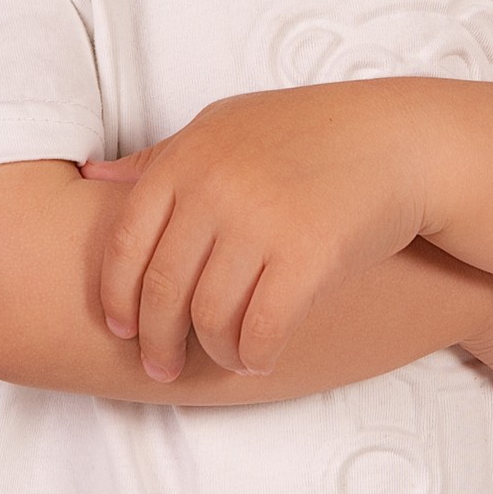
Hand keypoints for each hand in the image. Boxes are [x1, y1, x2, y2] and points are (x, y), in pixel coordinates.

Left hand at [78, 81, 429, 382]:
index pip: (124, 243)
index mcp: (188, 154)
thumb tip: (91, 179)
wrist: (401, 140)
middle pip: (162, 288)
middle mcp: (216, 185)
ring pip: (209, 316)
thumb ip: (161, 157)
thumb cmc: (309, 133)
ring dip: (211, 351)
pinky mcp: (308, 255)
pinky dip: (253, 353)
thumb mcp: (227, 126)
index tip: (121, 328)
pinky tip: (258, 357)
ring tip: (222, 358)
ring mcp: (261, 220)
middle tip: (160, 368)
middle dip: (156, 340)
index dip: (117, 297)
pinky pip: (260, 329)